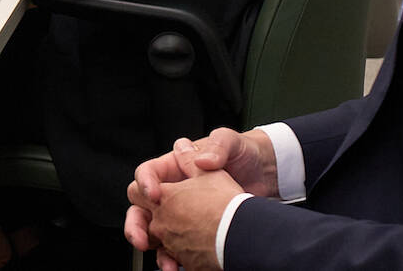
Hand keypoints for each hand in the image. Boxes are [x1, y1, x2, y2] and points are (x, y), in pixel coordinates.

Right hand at [126, 129, 277, 264]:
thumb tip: (203, 158)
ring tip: (163, 259)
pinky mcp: (195, 231)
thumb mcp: (231, 143)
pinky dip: (174, 257)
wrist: (266, 178)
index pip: (147, 173)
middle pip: (141, 206)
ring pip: (154, 230)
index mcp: (174, 167)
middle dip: (137, 223)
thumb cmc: (244, 155)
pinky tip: (179, 264)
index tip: (154, 195)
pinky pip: (175, 246)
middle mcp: (173, 191)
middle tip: (141, 237)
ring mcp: (182, 213)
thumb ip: (218, 146)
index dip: (145, 183)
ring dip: (153, 245)